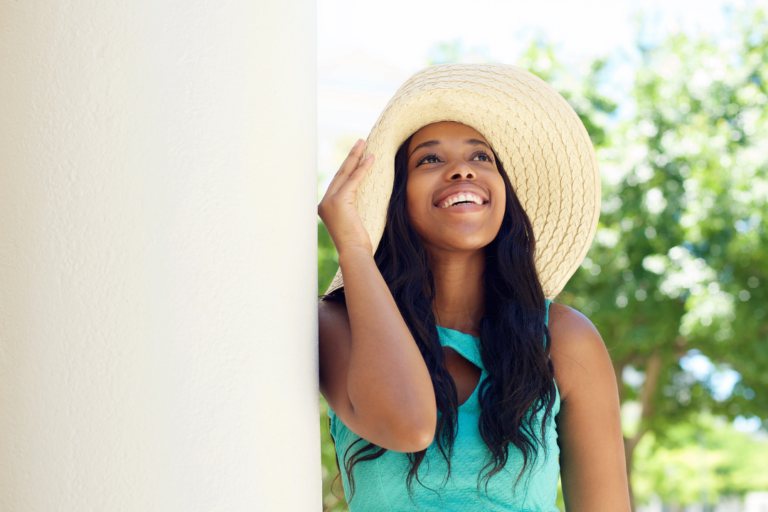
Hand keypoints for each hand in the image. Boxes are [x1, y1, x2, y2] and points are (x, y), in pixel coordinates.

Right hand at [318, 139, 375, 254]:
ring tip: (364, 144)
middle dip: (351, 156)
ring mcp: (330, 201)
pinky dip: (363, 168)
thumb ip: (351, 207)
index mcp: (325, 206)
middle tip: (360, 142)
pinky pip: (354, 180)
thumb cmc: (356, 242)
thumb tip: (361, 197)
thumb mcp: (352, 220)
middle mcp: (324, 202)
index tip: (355, 155)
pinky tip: (370, 158)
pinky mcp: (339, 201)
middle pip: (340, 173)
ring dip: (356, 157)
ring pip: (345, 173)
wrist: (353, 252)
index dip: (347, 167)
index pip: (338, 182)